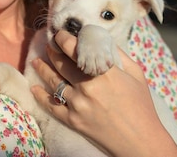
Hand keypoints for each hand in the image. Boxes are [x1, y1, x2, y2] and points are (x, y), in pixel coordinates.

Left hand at [30, 31, 176, 156]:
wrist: (141, 141)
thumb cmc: (142, 107)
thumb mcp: (136, 75)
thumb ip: (119, 55)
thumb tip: (102, 40)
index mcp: (104, 72)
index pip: (75, 49)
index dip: (64, 38)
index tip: (60, 34)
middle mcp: (87, 86)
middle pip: (61, 62)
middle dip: (53, 51)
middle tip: (49, 45)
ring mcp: (78, 104)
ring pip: (53, 81)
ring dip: (42, 68)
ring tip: (37, 61)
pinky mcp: (73, 120)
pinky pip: (51, 105)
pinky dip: (40, 95)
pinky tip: (34, 88)